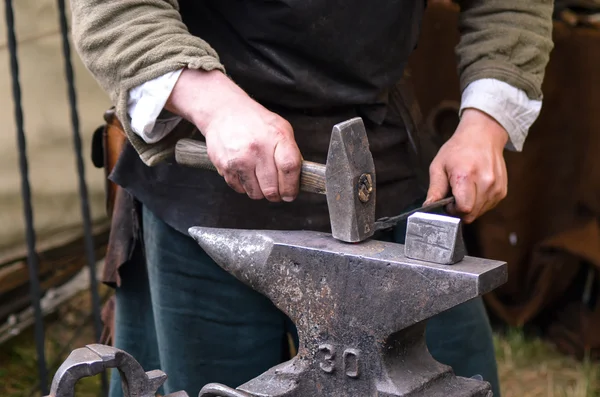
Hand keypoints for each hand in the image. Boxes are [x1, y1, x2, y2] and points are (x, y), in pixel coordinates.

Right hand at [166, 69, 301, 201]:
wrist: (223, 111)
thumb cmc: (254, 121)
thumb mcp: (281, 128)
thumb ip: (291, 152)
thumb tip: (297, 179)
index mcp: (277, 137)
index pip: (289, 168)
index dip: (292, 187)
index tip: (290, 194)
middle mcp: (258, 148)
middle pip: (272, 188)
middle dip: (276, 195)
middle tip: (275, 191)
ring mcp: (240, 158)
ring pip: (255, 193)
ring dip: (259, 191)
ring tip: (258, 178)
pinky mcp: (225, 166)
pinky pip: (239, 189)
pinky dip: (244, 186)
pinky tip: (245, 173)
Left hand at [424, 108, 508, 222]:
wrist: (483, 136)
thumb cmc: (458, 149)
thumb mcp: (439, 165)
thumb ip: (435, 188)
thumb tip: (428, 206)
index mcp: (466, 176)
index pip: (463, 209)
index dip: (452, 209)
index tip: (447, 201)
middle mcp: (485, 183)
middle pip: (471, 214)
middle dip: (459, 210)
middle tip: (454, 196)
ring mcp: (496, 188)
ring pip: (479, 212)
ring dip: (469, 207)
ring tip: (464, 190)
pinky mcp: (502, 191)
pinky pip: (487, 207)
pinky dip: (479, 203)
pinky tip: (474, 189)